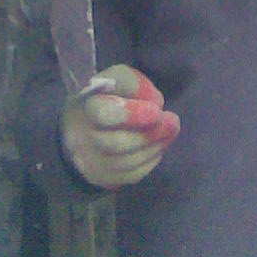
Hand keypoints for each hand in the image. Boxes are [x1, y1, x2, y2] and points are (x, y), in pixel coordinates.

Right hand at [60, 63, 179, 189]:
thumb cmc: (107, 95)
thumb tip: (155, 102)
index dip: (133, 114)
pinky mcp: (101, 177)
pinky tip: (159, 146)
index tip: (157, 111)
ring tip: (170, 132)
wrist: (85, 122)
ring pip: (126, 163)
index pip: (105, 114)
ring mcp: (90, 161)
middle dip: (150, 135)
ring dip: (154, 147)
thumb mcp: (118, 78)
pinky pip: (130, 176)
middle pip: (117, 144)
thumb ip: (135, 84)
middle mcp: (82, 138)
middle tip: (173, 122)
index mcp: (85, 106)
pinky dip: (150, 161)